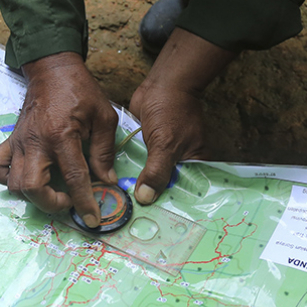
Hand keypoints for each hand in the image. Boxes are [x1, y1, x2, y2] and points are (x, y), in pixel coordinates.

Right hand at [0, 52, 118, 225]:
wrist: (52, 70)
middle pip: (33, 187)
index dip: (84, 202)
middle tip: (68, 200)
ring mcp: (19, 142)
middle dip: (51, 203)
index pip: (74, 177)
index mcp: (62, 135)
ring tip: (52, 189)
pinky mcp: (11, 140)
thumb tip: (107, 181)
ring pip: (14, 183)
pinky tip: (25, 177)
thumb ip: (104, 151)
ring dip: (33, 195)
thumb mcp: (103, 117)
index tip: (92, 218)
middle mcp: (36, 142)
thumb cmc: (80, 91)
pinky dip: (7, 179)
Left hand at [128, 28, 234, 204]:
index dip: (171, 207)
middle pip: (163, 189)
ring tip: (120, 210)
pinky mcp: (143, 150)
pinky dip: (128, 175)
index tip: (156, 223)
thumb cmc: (172, 110)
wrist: (161, 84)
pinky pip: (136, 167)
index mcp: (192, 165)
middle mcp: (177, 164)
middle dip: (150, 202)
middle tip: (133, 221)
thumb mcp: (166, 144)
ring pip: (147, 180)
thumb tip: (146, 198)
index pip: (184, 193)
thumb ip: (157, 171)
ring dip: (135, 189)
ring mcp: (159, 157)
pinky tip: (114, 190)